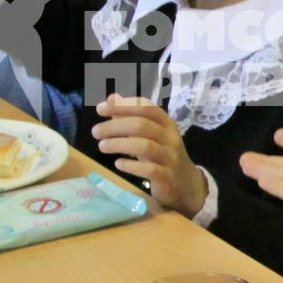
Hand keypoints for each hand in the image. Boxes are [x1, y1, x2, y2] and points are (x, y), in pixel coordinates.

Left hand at [93, 95, 207, 216]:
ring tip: (102, 146)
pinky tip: (118, 164)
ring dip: (119, 144)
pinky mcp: (167, 177)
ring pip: (145, 146)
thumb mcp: (151, 134)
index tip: (101, 108)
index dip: (123, 105)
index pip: (146, 107)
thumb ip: (132, 116)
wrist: (186, 184)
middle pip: (142, 125)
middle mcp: (170, 137)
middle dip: (115, 126)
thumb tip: (112, 98)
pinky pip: (149, 170)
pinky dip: (131, 166)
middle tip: (95, 132)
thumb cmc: (163, 154)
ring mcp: (170, 158)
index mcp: (166, 123)